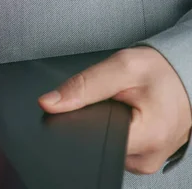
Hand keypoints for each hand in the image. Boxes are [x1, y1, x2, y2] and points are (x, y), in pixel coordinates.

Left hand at [38, 46, 191, 173]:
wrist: (183, 75)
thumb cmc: (161, 72)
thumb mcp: (121, 67)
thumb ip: (83, 86)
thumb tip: (49, 102)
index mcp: (147, 135)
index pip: (93, 140)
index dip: (77, 121)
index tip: (78, 107)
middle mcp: (148, 156)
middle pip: (97, 146)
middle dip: (90, 121)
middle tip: (106, 100)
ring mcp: (147, 161)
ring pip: (105, 148)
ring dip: (102, 127)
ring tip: (116, 106)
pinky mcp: (144, 158)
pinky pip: (116, 148)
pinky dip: (111, 132)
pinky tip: (118, 116)